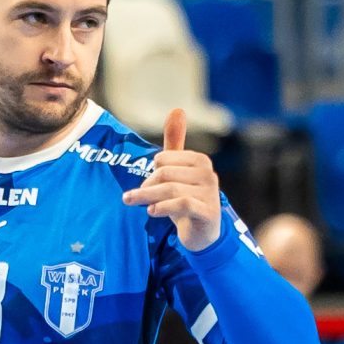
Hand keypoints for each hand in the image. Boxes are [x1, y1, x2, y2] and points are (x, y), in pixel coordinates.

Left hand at [120, 110, 223, 250]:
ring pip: (170, 190)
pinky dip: (162, 208)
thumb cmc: (188, 199)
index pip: (164, 159)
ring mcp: (210, 194)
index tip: (145, 185)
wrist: (203, 234)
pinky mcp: (208, 212)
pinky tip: (151, 212)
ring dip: (147, 197)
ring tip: (132, 202)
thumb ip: (175, 143)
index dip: (150, 172)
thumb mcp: (179, 170)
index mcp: (200, 161)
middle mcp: (208, 174)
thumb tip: (177, 109)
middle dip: (146, 186)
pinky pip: (182, 204)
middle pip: (165, 174)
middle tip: (133, 197)